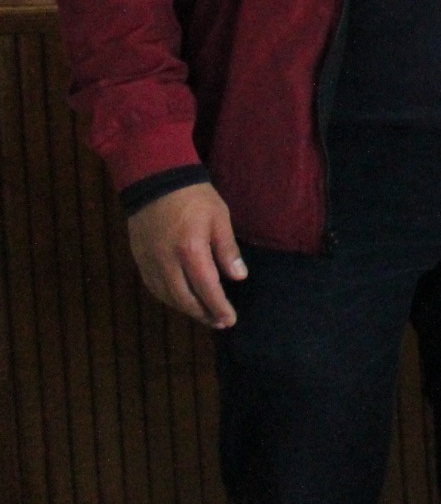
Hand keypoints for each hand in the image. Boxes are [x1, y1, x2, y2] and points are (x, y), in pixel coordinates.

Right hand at [127, 181, 245, 328]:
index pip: (206, 288)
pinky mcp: (139, 259)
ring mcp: (149, 261)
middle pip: (184, 298)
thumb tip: (238, 277)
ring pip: (166, 296)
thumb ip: (227, 250)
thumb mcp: (220, 218)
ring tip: (204, 314)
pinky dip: (168, 298)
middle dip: (203, 314)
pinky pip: (153, 286)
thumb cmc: (195, 197)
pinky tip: (181, 300)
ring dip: (186, 309)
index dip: (218, 307)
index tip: (230, 319)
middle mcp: (166, 261)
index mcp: (190, 250)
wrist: (156, 181)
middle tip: (220, 322)